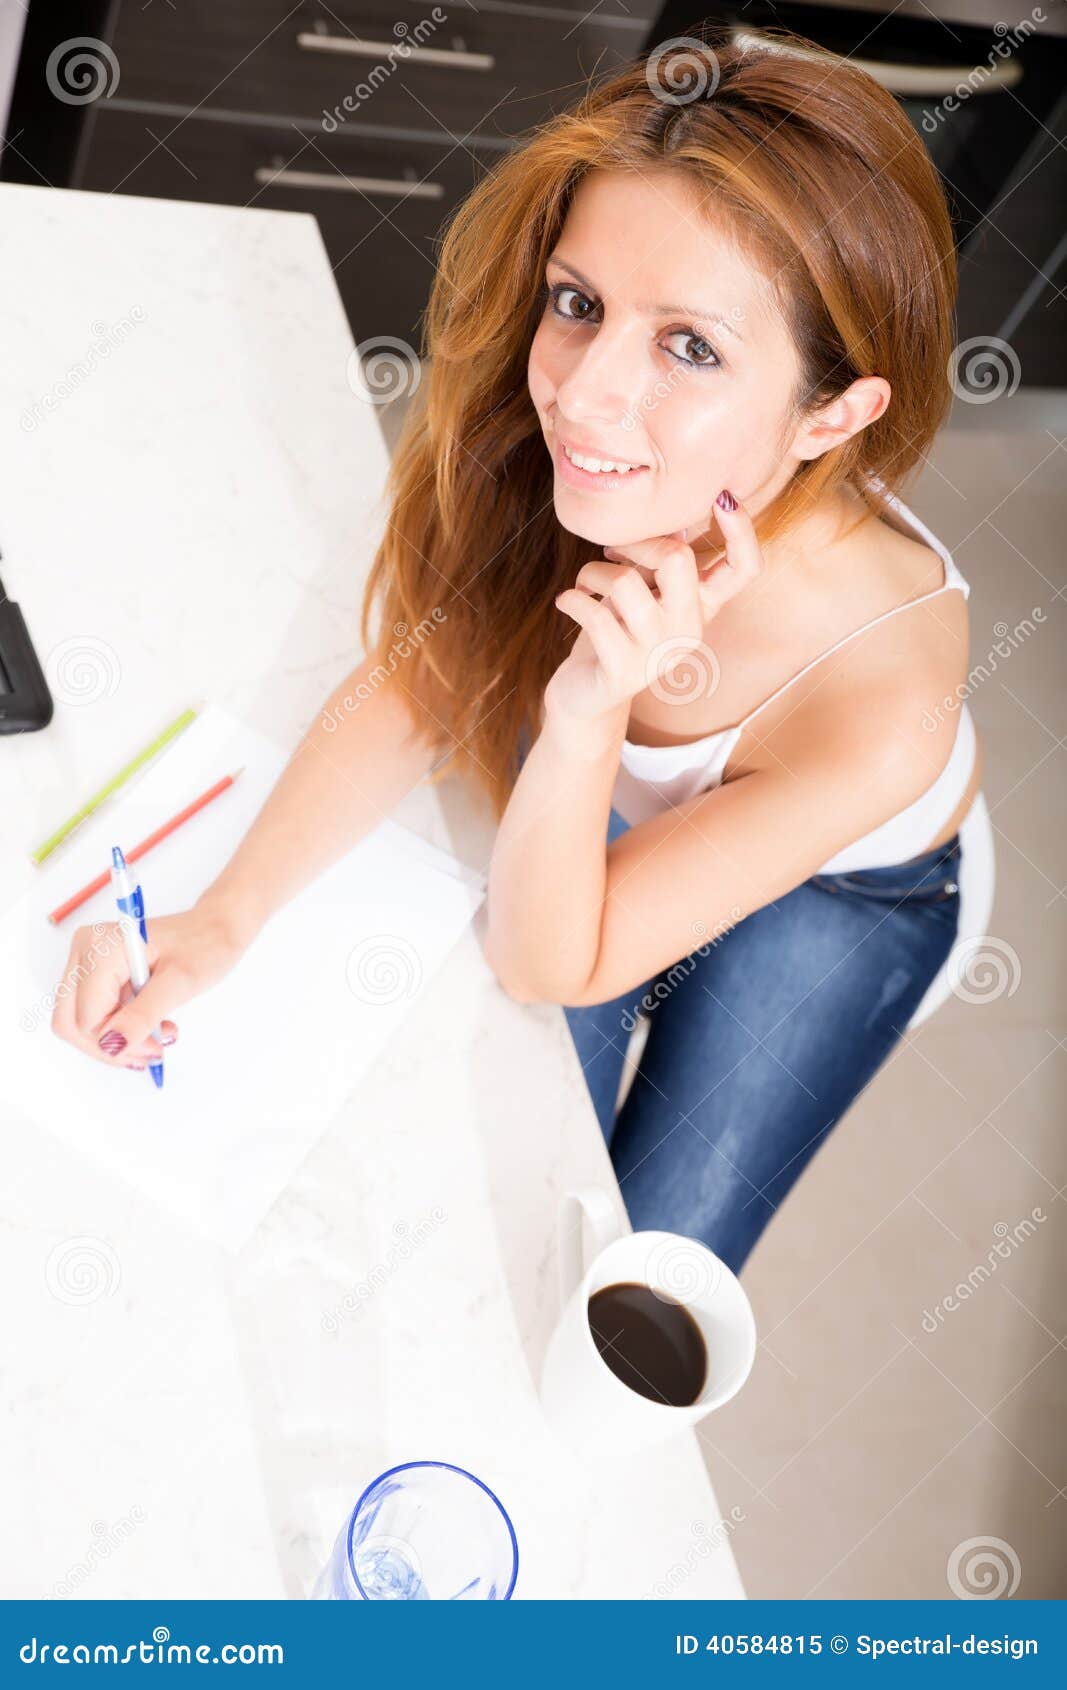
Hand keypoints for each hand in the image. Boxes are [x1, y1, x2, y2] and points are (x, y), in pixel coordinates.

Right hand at [49, 900, 248, 1071]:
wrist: (215, 927)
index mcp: (101, 948)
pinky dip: (119, 1028)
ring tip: (157, 1037)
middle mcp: (85, 951)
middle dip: (111, 1046)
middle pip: (73, 1022)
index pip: (86, 1018)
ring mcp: (87, 961)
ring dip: (117, 1040)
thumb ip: (143, 1014)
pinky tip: (148, 1028)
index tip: (155, 1046)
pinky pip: (93, 1013)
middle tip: (153, 1050)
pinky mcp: (96, 972)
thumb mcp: (179, 983)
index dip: (118, 1042)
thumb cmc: (204, 944)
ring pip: (80, 1022)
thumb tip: (112, 1044)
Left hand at [544, 490, 761, 723]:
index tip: (722, 497)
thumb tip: (671, 521)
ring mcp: (657, 655)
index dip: (742, 531)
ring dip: (593, 571)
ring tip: (585, 582)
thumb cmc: (615, 629)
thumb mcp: (644, 592)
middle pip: (677, 559)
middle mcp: (688, 630)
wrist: (586, 695)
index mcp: (702, 607)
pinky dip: (572, 598)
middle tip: (613, 553)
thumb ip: (661, 561)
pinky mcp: (622, 672)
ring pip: (624, 583)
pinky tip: (566, 601)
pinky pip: (592, 614)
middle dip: (637, 543)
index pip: (745, 569)